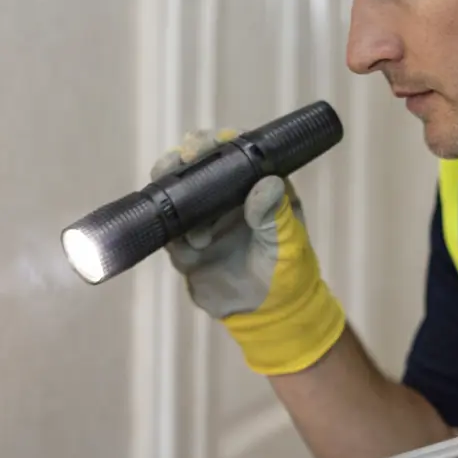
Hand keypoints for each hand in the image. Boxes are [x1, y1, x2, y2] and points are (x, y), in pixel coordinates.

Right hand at [150, 128, 345, 375]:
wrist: (268, 317)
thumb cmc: (288, 275)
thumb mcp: (288, 246)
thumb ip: (277, 216)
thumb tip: (267, 184)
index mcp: (258, 187)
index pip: (236, 153)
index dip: (221, 141)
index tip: (212, 142)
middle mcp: (227, 198)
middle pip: (198, 165)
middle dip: (186, 158)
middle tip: (182, 160)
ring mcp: (203, 219)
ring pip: (177, 193)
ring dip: (172, 192)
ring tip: (181, 207)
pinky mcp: (185, 245)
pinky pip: (168, 230)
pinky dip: (170, 232)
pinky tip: (188, 244)